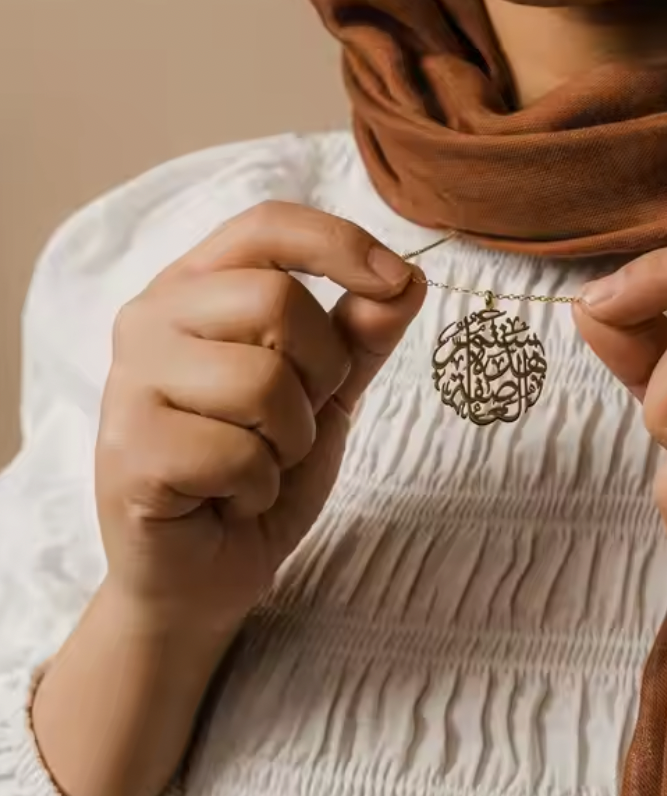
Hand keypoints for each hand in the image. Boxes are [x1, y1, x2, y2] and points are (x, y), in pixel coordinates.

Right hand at [95, 201, 424, 632]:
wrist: (204, 571)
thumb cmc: (258, 467)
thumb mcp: (326, 392)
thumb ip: (361, 333)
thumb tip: (409, 277)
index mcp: (196, 289)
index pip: (266, 225)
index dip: (340, 243)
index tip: (395, 280)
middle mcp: (151, 319)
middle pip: (276, 299)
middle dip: (321, 373)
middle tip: (296, 421)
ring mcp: (129, 383)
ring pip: (262, 379)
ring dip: (291, 439)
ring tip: (259, 462)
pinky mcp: (127, 452)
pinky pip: (238, 453)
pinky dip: (259, 487)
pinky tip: (229, 499)